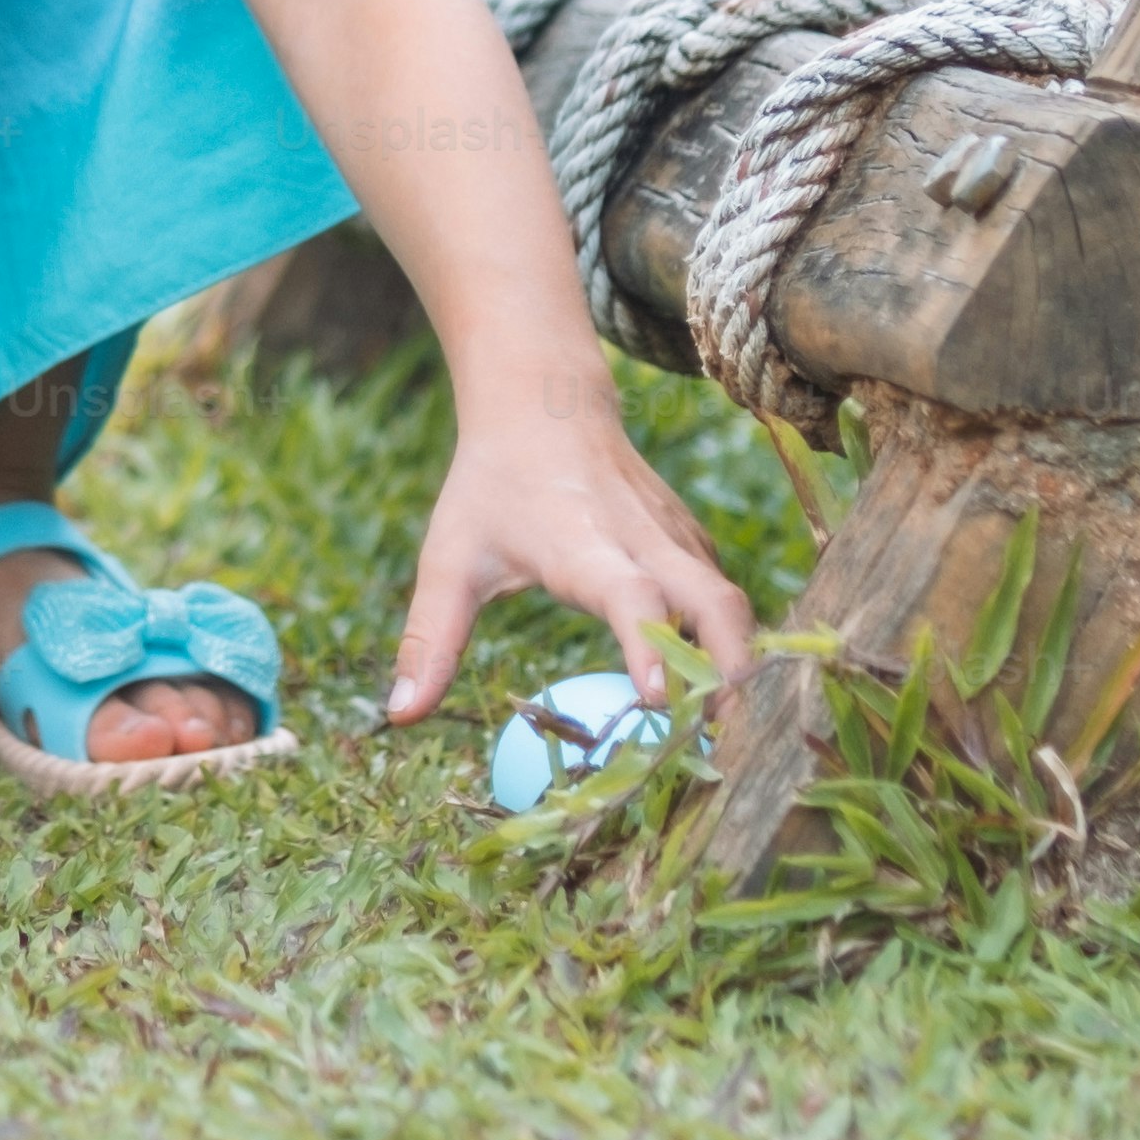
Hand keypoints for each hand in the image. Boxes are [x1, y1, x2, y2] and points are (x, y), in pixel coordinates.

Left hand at [384, 376, 756, 727]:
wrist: (544, 402)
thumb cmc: (491, 486)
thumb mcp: (449, 559)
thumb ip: (430, 639)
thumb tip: (400, 717)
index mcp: (582, 544)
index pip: (629, 595)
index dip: (649, 644)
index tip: (659, 701)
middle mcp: (642, 539)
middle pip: (712, 599)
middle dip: (732, 665)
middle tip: (727, 737)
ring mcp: (674, 536)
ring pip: (727, 597)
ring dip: (739, 660)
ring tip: (728, 733)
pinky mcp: (688, 539)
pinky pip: (720, 591)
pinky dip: (730, 639)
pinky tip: (715, 691)